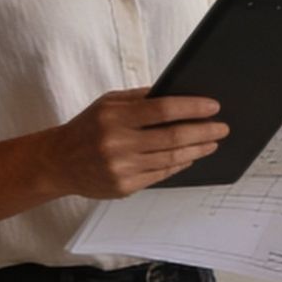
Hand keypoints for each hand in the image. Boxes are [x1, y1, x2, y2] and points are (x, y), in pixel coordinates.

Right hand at [44, 89, 225, 199]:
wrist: (58, 162)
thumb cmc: (87, 127)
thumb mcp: (108, 103)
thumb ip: (141, 99)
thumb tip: (178, 94)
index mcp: (115, 117)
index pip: (164, 109)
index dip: (192, 108)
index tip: (213, 106)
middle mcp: (118, 143)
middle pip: (173, 137)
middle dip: (203, 132)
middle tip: (222, 127)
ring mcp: (121, 168)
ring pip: (170, 159)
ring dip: (197, 150)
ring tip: (212, 142)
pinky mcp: (124, 187)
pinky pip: (160, 175)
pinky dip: (179, 165)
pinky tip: (190, 156)